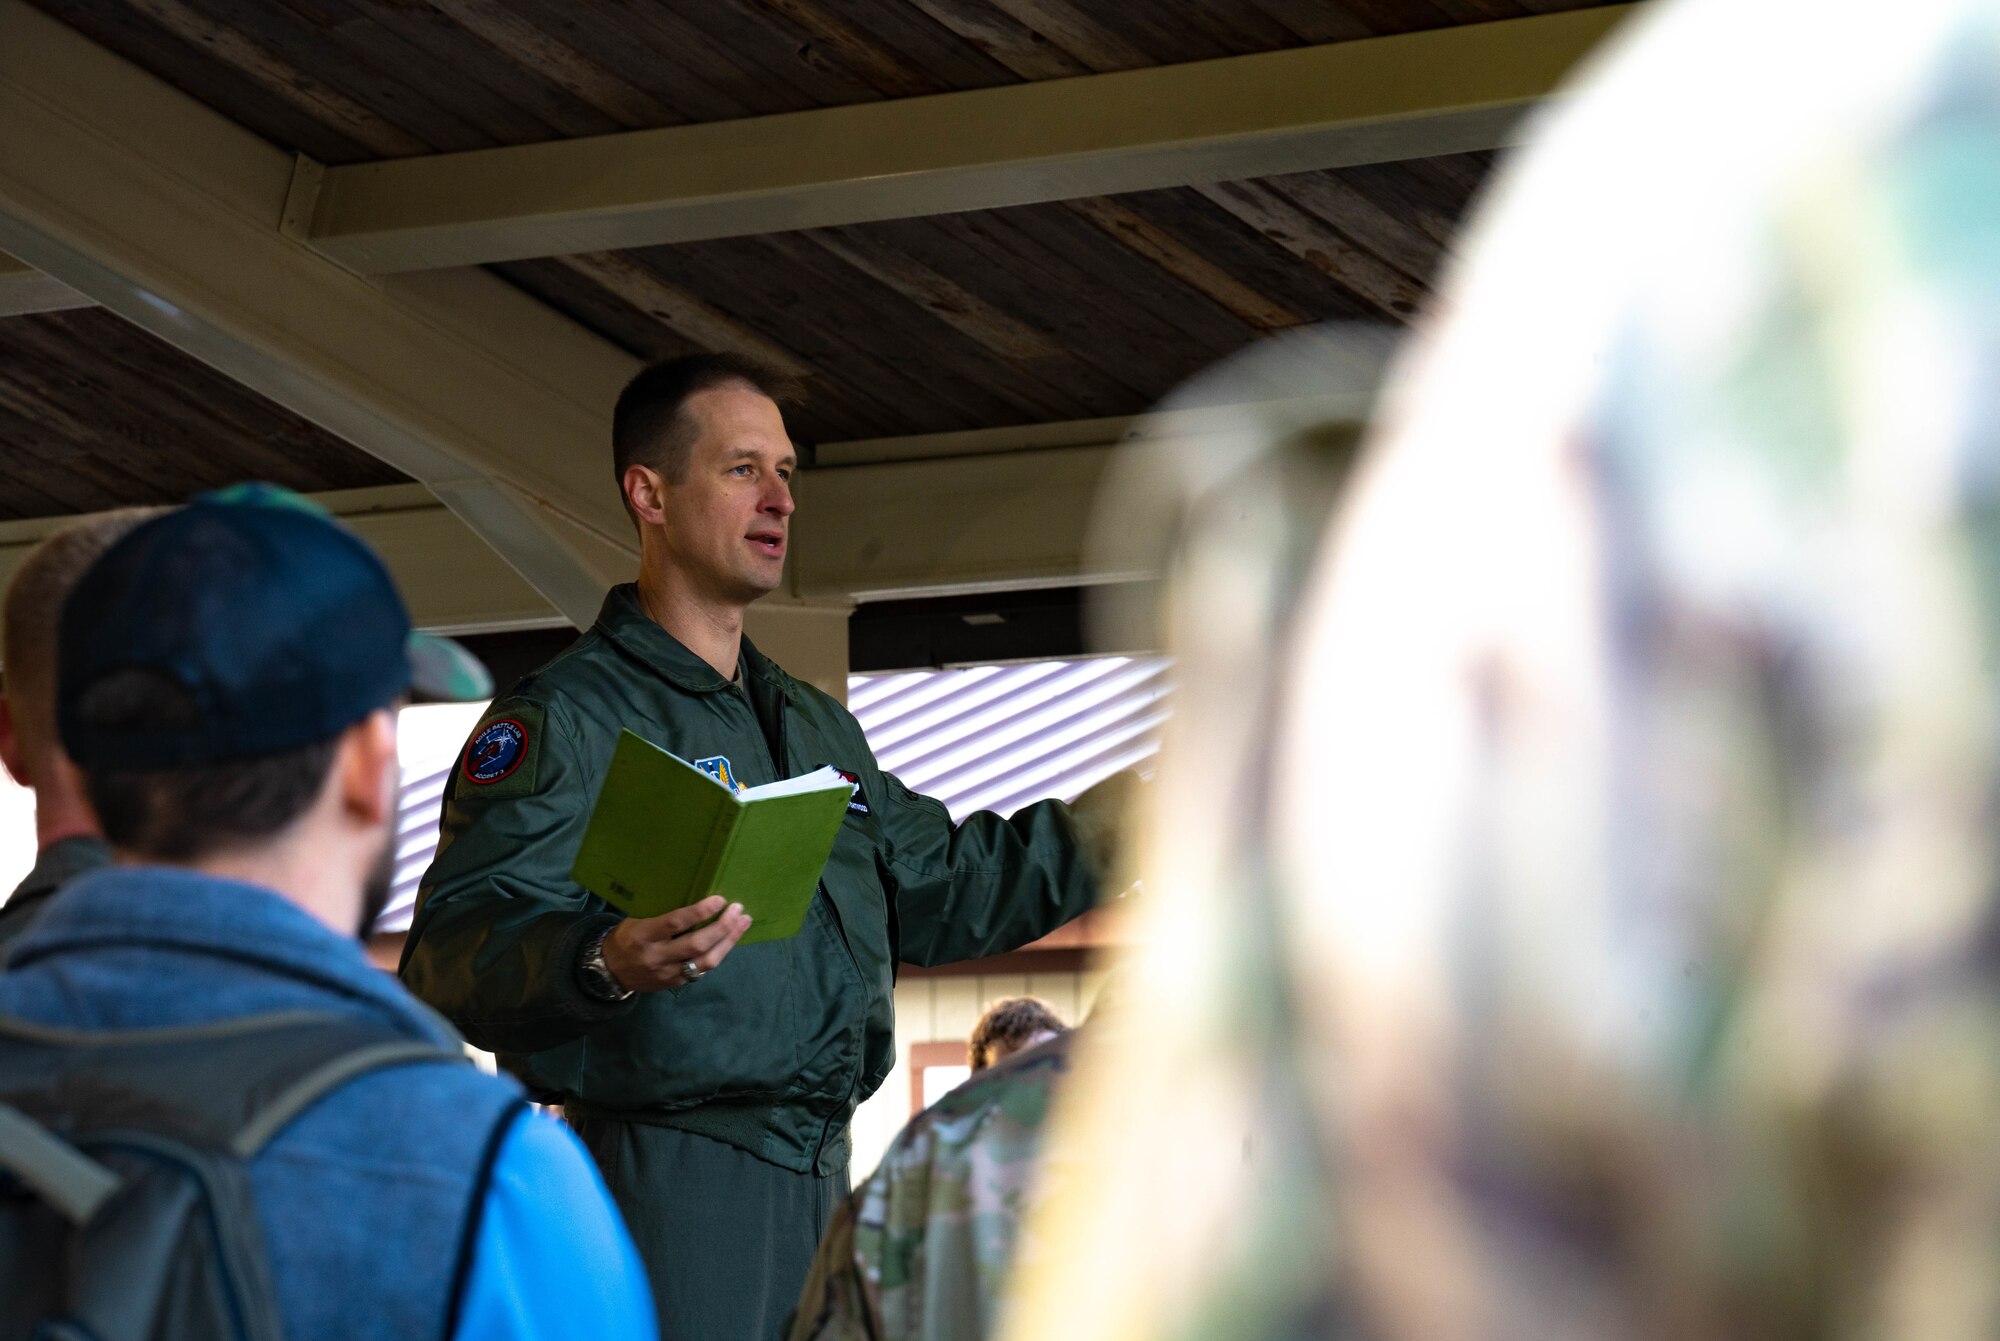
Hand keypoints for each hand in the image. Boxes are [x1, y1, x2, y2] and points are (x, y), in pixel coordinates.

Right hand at [599, 896, 751, 992]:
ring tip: (743, 923)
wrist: (609, 972)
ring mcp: (668, 973)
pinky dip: (719, 953)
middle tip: (738, 910)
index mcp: (643, 935)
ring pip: (705, 961)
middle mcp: (657, 956)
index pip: (675, 923)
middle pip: (697, 945)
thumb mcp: (635, 921)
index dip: (700, 912)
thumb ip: (662, 914)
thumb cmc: (625, 937)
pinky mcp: (676, 984)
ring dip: (728, 941)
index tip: (720, 900)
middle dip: (722, 927)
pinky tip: (729, 939)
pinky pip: (702, 970)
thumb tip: (693, 894)